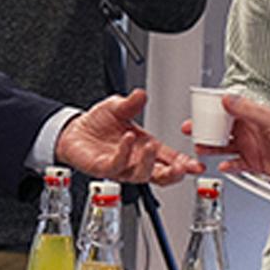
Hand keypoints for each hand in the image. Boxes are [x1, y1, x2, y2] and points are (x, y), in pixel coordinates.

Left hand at [55, 89, 204, 184]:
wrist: (74, 131)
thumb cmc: (98, 123)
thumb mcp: (117, 107)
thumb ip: (131, 103)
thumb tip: (142, 94)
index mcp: (145, 147)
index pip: (169, 160)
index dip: (184, 164)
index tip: (196, 165)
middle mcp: (135, 160)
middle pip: (159, 175)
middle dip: (173, 173)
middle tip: (182, 167)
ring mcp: (121, 167)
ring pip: (140, 175)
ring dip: (148, 163)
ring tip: (151, 147)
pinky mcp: (104, 168)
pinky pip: (117, 165)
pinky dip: (124, 153)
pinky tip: (128, 139)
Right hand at [178, 95, 269, 181]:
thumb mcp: (269, 119)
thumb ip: (247, 110)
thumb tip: (227, 99)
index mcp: (252, 117)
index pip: (226, 112)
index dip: (211, 111)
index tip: (197, 112)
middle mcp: (249, 132)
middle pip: (221, 130)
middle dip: (206, 130)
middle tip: (192, 131)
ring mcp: (252, 148)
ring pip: (225, 147)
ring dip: (213, 148)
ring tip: (201, 149)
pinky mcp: (256, 163)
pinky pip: (237, 165)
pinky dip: (229, 166)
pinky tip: (222, 166)